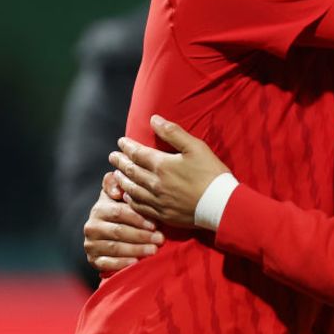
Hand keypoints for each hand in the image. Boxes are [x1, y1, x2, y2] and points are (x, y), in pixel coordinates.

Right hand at [83, 172, 164, 272]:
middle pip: (118, 231)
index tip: (156, 224)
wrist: (111, 235)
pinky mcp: (92, 260)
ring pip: (114, 247)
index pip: (119, 212)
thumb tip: (118, 185)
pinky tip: (136, 262)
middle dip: (141, 235)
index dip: (138, 218)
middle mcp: (92, 226)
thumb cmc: (124, 211)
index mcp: (100, 208)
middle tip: (160, 239)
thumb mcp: (122, 196)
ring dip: (136, 249)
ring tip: (154, 250)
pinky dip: (121, 263)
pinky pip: (106, 263)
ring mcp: (90, 244)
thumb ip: (120, 184)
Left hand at [109, 115, 230, 227]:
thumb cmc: (211, 173)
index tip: (120, 142)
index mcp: (162, 165)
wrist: (220, 204)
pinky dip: (130, 199)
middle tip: (113, 157)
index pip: (138, 153)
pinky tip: (128, 196)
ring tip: (116, 174)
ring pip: (132, 189)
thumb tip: (154, 119)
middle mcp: (155, 183)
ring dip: (122, 180)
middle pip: (131, 171)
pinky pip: (140, 207)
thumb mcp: (195, 147)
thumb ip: (173, 132)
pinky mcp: (162, 215)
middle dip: (120, 162)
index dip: (127, 147)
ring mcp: (157, 201)